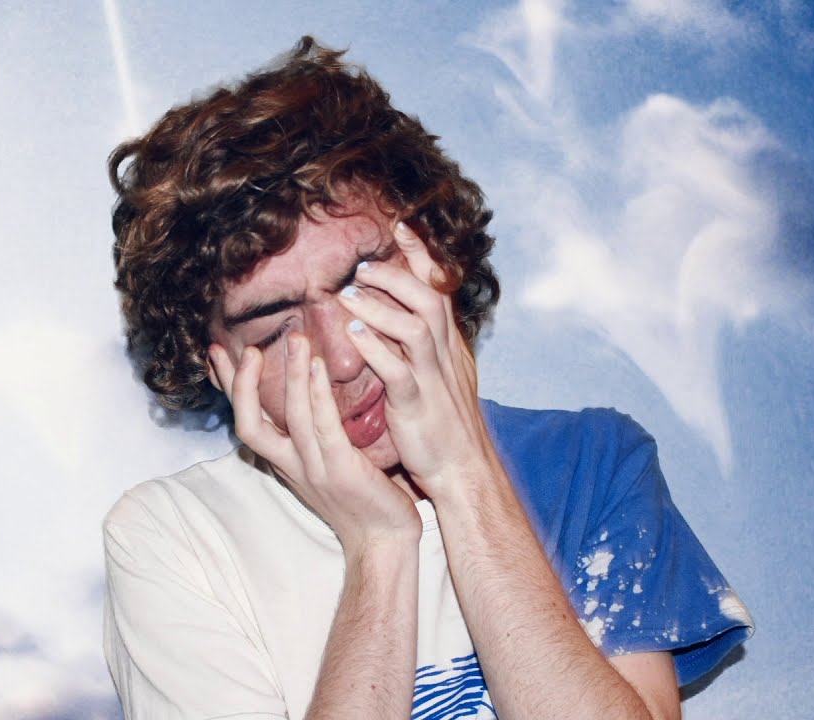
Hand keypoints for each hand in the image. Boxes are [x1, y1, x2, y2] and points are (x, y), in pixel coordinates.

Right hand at [208, 335, 421, 554]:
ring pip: (291, 418)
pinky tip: (319, 366)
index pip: (245, 420)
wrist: (384, 540)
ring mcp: (315, 469)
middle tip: (245, 348)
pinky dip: (318, 395)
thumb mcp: (325, 463)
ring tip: (295, 340)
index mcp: (283, 461)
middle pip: (249, 424)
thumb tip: (309, 391)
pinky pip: (324, 427)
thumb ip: (312, 432)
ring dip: (290, 375)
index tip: (216, 353)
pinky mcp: (342, 471)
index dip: (229, 388)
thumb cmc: (361, 498)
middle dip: (242, 385)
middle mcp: (291, 465)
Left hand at [336, 221, 504, 502]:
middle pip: (430, 298)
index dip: (421, 255)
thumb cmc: (446, 424)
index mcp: (449, 345)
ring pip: (416, 327)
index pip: (439, 288)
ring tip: (350, 295)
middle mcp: (444, 355)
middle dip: (397, 275)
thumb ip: (427, 343)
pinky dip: (377, 351)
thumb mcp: (442, 375)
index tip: (400, 225)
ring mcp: (433, 379)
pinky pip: (399, 372)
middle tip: (363, 266)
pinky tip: (354, 337)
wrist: (464, 471)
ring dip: (381, 307)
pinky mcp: (418, 406)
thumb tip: (408, 315)